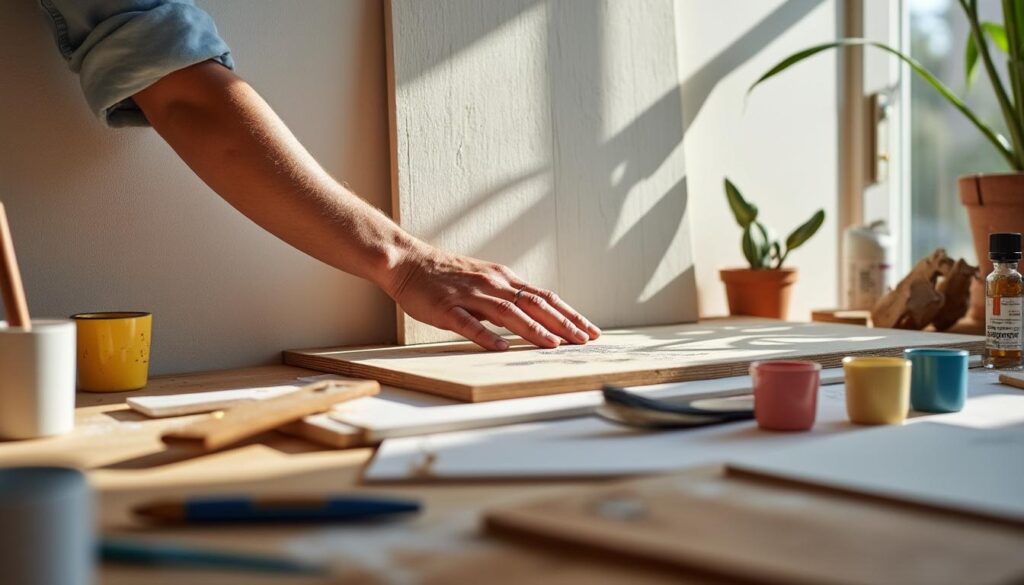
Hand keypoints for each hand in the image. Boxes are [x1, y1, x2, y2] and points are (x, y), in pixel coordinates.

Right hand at [386, 245, 600, 350]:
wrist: (407, 262)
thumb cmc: (445, 276)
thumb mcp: (484, 281)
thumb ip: (506, 298)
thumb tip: (533, 316)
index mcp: (503, 280)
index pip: (545, 297)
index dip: (569, 314)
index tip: (590, 330)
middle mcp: (492, 284)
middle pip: (535, 304)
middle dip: (563, 323)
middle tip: (585, 340)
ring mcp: (470, 295)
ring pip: (508, 312)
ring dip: (533, 329)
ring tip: (554, 344)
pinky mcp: (447, 308)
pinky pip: (468, 323)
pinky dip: (486, 335)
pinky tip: (501, 347)